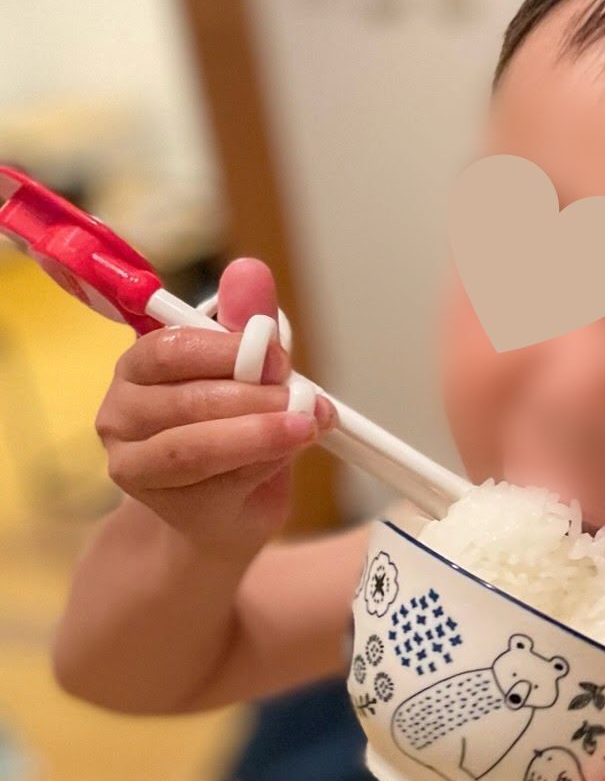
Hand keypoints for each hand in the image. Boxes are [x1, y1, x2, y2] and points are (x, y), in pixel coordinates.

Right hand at [95, 258, 335, 554]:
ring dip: (259, 432)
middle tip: (304, 396)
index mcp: (140, 366)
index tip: (281, 356)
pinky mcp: (159, 502)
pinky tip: (289, 450)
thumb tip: (249, 269)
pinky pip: (213, 480)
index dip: (229, 349)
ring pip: (194, 446)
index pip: (169, 348)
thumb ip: (247, 324)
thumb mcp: (250, 372)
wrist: (221, 511)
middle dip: (254, 395)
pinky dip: (259, 462)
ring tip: (306, 425)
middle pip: (184, 398)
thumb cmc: (234, 431)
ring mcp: (133, 462)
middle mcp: (122, 411)